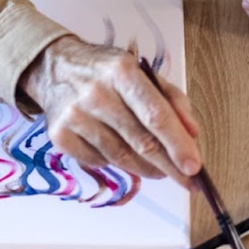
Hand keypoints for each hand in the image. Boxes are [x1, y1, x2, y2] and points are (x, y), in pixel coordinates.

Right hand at [19, 36, 201, 180]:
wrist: (54, 67)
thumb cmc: (105, 71)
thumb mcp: (140, 71)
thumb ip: (171, 99)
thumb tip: (192, 133)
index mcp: (121, 72)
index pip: (155, 116)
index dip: (178, 144)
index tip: (194, 167)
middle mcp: (96, 93)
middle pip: (141, 142)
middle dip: (169, 166)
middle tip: (187, 181)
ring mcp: (75, 116)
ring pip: (121, 157)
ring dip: (146, 169)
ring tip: (160, 170)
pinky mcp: (60, 135)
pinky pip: (98, 161)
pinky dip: (115, 163)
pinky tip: (121, 154)